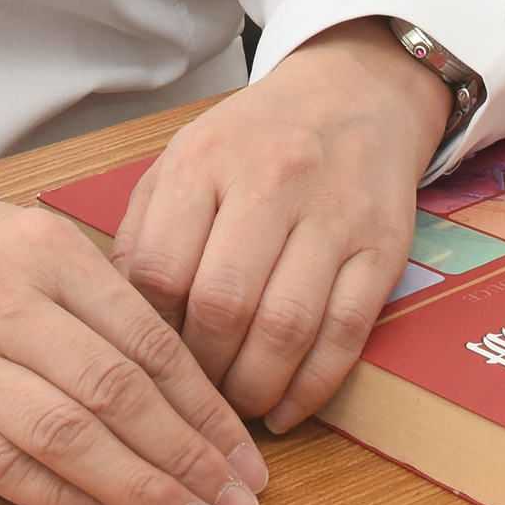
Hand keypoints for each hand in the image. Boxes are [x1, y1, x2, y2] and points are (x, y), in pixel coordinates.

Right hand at [0, 111, 269, 504]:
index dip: (205, 408)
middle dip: (189, 459)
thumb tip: (188, 381)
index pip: (147, 341)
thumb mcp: (29, 240)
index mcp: (44, 251)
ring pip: (68, 437)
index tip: (245, 457)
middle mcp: (4, 301)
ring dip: (142, 492)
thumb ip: (98, 299)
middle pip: (116, 393)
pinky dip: (70, 502)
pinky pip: (8, 468)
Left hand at [111, 18, 450, 431]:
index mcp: (205, 160)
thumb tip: (121, 316)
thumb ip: (144, 230)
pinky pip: (345, 334)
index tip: (149, 356)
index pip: (159, 269)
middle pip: (222, 305)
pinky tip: (284, 410)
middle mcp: (270, 181)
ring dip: (253, 387)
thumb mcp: (183, 158)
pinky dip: (311, 388)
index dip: (149, 330)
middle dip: (202, 371)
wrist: (352, 94)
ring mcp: (333, 215)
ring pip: (285, 328)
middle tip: (192, 396)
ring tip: (234, 408)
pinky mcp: (383, 247)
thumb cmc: (253, 139)